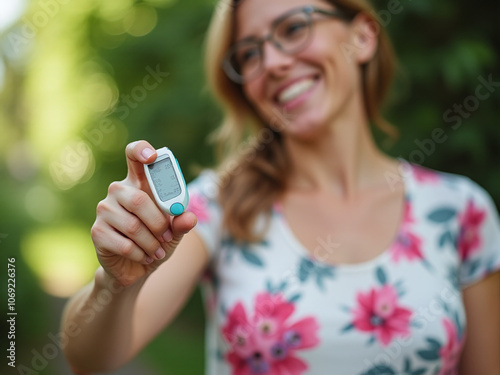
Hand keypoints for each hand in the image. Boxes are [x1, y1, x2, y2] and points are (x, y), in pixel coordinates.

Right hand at [91, 140, 196, 286]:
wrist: (135, 268)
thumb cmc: (156, 242)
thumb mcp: (174, 232)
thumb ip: (181, 223)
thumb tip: (189, 217)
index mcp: (138, 183)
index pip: (134, 156)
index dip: (141, 150)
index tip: (153, 156)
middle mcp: (118, 191)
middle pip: (138, 199)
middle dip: (158, 223)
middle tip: (167, 237)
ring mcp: (104, 210)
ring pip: (132, 225)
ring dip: (151, 243)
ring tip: (157, 251)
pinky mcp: (97, 231)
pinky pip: (124, 244)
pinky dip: (141, 254)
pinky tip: (144, 257)